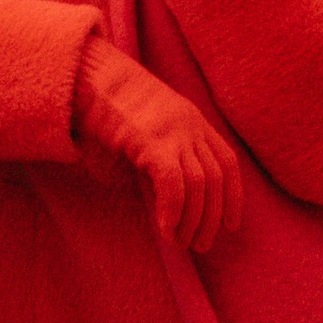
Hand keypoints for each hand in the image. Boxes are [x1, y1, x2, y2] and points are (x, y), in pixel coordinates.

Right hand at [73, 37, 243, 251]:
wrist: (88, 78)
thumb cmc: (108, 108)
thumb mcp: (144, 130)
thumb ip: (160, 157)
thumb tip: (163, 200)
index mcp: (193, 120)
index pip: (227, 162)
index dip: (233, 197)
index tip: (231, 225)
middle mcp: (190, 125)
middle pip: (216, 179)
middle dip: (211, 218)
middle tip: (199, 245)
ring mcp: (173, 132)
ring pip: (199, 185)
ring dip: (192, 221)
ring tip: (179, 242)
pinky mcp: (152, 140)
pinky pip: (174, 184)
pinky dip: (173, 211)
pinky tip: (165, 230)